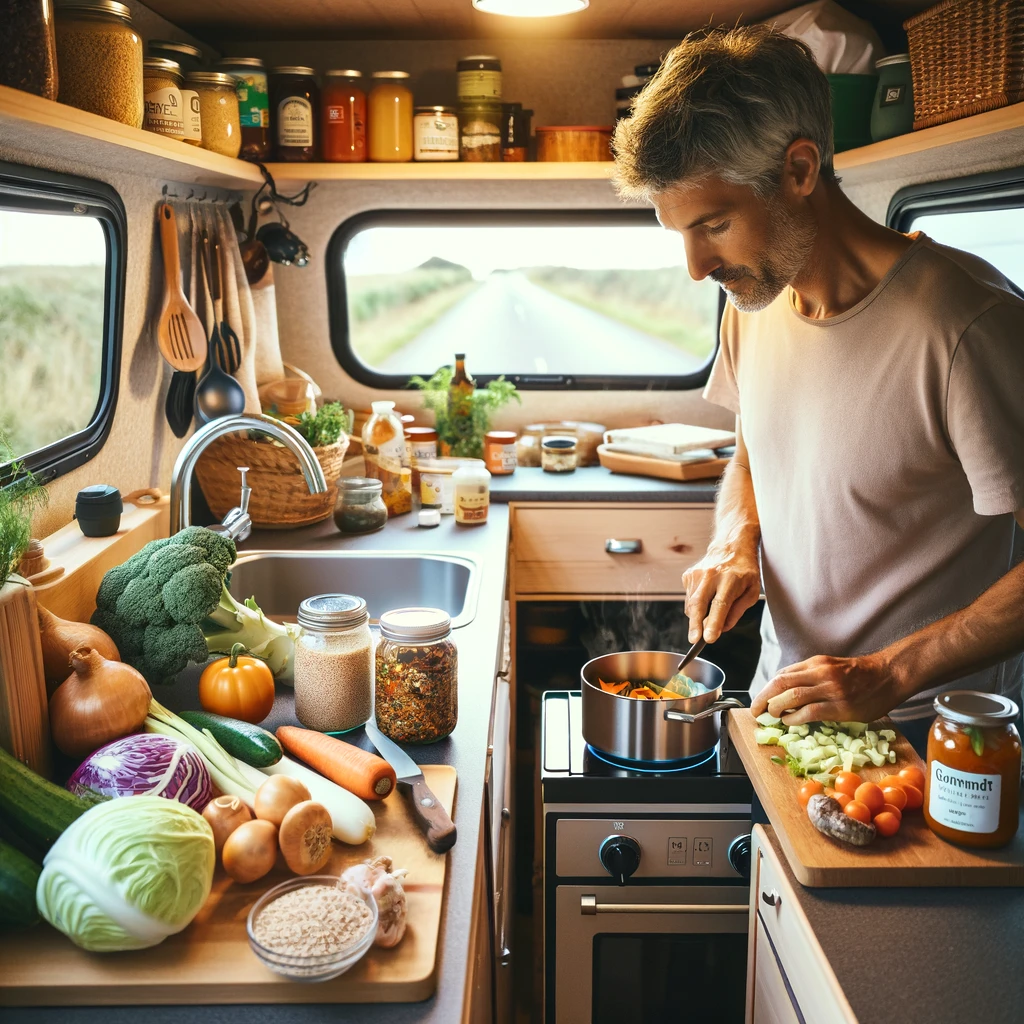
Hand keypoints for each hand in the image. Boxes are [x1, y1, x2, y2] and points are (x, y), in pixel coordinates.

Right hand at [682, 544, 760, 644]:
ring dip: (696, 617)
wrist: (731, 546)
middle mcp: (711, 575)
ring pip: (691, 604)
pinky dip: (695, 606)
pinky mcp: (688, 575)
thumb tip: (723, 629)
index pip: (720, 605)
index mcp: (730, 580)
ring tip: (706, 618)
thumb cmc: (744, 570)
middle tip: (694, 640)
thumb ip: (737, 611)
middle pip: (699, 604)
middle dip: (695, 625)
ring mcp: (697, 574)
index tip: (709, 638)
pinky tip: (705, 598)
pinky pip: (689, 598)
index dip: (713, 623)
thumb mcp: (751, 591)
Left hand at [750, 652, 908, 725]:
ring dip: (776, 708)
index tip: (759, 700)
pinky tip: (790, 722)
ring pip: (792, 696)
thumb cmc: (859, 674)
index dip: (766, 689)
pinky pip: (810, 712)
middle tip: (755, 711)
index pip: (782, 675)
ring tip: (771, 716)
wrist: (888, 675)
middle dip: (763, 698)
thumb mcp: (831, 667)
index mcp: (815, 663)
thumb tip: (787, 692)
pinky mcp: (841, 706)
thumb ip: (811, 676)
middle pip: (781, 683)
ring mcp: (831, 689)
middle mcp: (820, 673)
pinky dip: (795, 718)